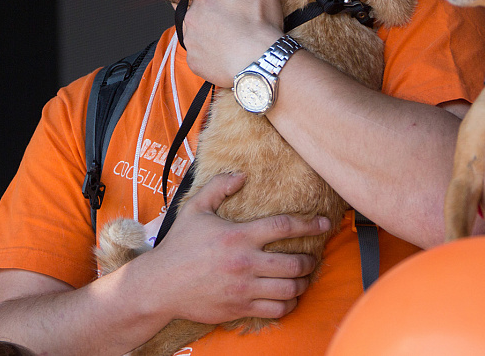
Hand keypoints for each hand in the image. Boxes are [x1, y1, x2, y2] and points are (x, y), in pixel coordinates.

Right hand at [149, 172, 330, 323]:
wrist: (159, 286)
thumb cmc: (178, 246)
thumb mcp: (195, 209)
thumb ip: (218, 188)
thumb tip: (241, 175)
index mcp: (239, 235)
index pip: (284, 226)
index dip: (310, 224)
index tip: (325, 223)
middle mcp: (245, 262)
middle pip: (294, 262)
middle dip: (310, 260)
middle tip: (313, 257)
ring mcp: (243, 288)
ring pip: (289, 289)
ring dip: (303, 283)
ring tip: (304, 277)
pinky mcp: (239, 308)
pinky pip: (275, 310)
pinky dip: (289, 305)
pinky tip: (289, 298)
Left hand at [181, 0, 284, 85]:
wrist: (262, 60)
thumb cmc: (261, 19)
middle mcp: (190, 16)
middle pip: (193, 10)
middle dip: (207, 13)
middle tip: (232, 20)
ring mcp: (191, 41)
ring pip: (194, 32)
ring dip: (207, 33)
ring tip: (231, 38)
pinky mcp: (195, 63)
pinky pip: (199, 56)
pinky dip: (210, 56)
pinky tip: (228, 55)